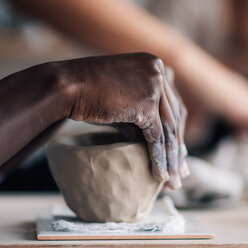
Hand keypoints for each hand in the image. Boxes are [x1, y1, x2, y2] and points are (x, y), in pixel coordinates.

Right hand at [61, 53, 187, 188]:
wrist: (67, 85)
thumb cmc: (88, 93)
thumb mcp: (123, 99)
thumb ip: (143, 115)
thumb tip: (159, 144)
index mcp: (156, 65)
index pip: (173, 105)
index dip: (178, 132)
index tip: (179, 154)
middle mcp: (159, 71)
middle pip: (176, 117)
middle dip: (178, 149)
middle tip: (181, 173)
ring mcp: (155, 85)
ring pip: (169, 129)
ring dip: (172, 159)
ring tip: (172, 182)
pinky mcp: (146, 103)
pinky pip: (157, 137)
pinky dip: (159, 159)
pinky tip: (159, 176)